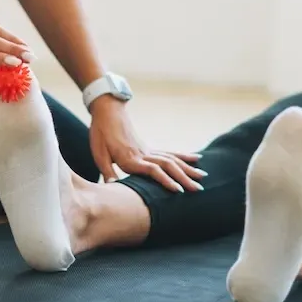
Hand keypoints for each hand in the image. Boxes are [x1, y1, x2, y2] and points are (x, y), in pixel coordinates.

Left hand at [88, 97, 205, 191]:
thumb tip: (111, 186)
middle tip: (198, 188)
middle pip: (168, 166)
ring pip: (172, 159)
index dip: (166, 181)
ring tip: (203, 176)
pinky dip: (184, 156)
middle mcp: (143, 154)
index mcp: (130, 158)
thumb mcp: (98, 152)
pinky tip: (196, 158)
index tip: (179, 191)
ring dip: (188, 168)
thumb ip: (106, 170)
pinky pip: (169, 153)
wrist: (107, 110)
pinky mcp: (148, 148)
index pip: (153, 171)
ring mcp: (148, 150)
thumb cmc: (100, 132)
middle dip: (184, 178)